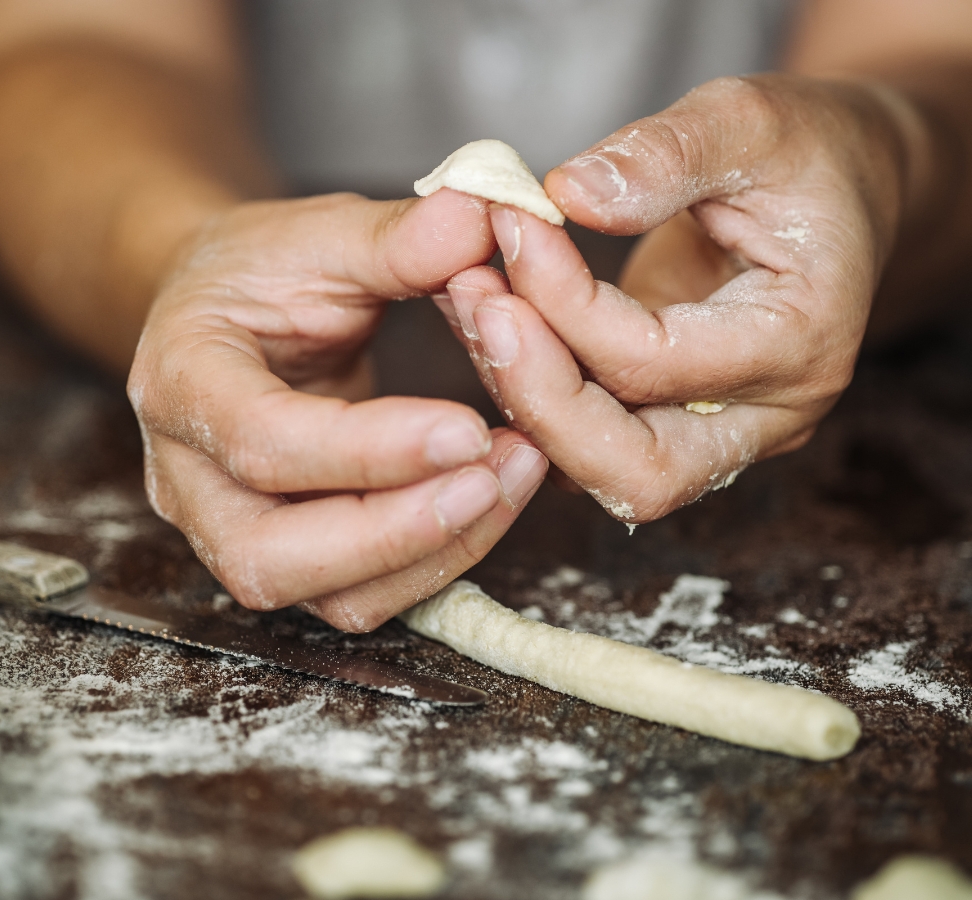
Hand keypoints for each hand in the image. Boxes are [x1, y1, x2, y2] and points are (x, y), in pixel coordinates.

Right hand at [128, 190, 548, 630]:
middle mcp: (189, 479)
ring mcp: (231, 531)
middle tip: (497, 471)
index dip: (366, 449)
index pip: (260, 441)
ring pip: (328, 598)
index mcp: (181, 381)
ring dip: (434, 552)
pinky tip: (491, 496)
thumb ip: (394, 236)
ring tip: (514, 474)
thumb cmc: (261, 273)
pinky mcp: (290, 557)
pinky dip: (438, 559)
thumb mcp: (317, 233)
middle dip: (399, 530)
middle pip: (273, 557)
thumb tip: (481, 217)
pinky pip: (364, 595)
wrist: (226, 317)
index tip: (468, 427)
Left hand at [443, 74, 913, 523]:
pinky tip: (488, 316)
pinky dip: (528, 389)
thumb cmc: (802, 153)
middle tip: (473, 301)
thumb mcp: (749, 120)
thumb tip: (569, 196)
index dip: (564, 302)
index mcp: (801, 343)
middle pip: (635, 470)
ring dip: (520, 395)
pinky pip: (584, 440)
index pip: (654, 362)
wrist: (829, 189)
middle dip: (536, 395)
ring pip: (597, 469)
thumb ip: (665, 155)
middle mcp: (764, 416)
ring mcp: (715, 433)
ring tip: (467, 297)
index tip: (511, 222)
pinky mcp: (668, 423)